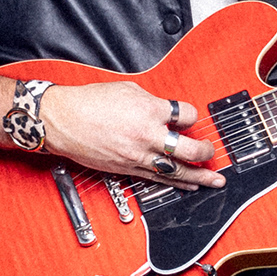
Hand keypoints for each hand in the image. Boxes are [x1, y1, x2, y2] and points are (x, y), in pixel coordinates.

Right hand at [38, 79, 225, 189]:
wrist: (62, 120)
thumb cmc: (89, 102)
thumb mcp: (128, 90)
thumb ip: (151, 101)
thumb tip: (165, 111)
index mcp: (149, 110)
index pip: (186, 115)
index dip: (191, 116)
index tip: (190, 118)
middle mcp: (147, 135)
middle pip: (189, 149)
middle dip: (205, 152)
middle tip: (212, 152)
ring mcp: (138, 155)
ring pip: (176, 170)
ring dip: (199, 176)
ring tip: (214, 180)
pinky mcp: (127, 168)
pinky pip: (157, 178)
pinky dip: (176, 183)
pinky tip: (189, 184)